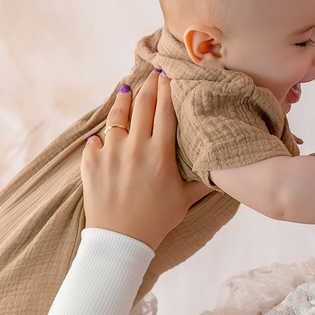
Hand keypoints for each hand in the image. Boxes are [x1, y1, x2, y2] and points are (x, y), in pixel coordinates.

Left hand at [82, 70, 210, 249]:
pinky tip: (104, 134)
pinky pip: (95, 140)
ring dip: (123, 100)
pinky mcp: (90, 163)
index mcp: (160, 154)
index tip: (169, 76)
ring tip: (126, 90)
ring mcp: (110, 154)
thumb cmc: (156, 221)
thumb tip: (224, 170)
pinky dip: (101, 136)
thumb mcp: (185, 200)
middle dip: (149, 85)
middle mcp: (135, 148)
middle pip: (143, 106)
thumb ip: (203, 180)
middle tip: (153, 73)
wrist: (120, 241)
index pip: (165, 111)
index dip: (168, 90)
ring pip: (117, 117)